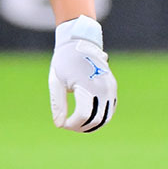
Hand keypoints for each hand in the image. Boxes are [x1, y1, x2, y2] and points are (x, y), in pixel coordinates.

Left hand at [48, 15, 115, 132]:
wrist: (79, 42)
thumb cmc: (64, 61)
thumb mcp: (56, 81)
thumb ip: (58, 104)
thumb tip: (59, 124)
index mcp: (87, 86)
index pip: (83, 115)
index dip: (72, 124)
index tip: (62, 124)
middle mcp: (103, 89)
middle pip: (96, 119)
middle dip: (81, 126)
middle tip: (68, 125)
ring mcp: (111, 89)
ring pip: (106, 117)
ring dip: (92, 125)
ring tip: (76, 124)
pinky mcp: (113, 88)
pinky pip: (109, 109)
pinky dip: (99, 117)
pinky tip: (86, 118)